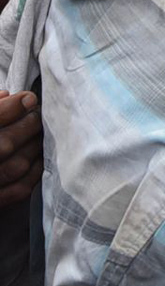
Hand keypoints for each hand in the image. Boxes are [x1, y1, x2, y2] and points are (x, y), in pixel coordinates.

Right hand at [0, 90, 41, 207]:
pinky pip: (18, 190)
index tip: (29, 98)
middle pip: (4, 144)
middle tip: (37, 114)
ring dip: (34, 147)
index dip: (12, 106)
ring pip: (15, 166)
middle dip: (28, 125)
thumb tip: (5, 96)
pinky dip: (33, 172)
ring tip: (39, 134)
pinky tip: (36, 159)